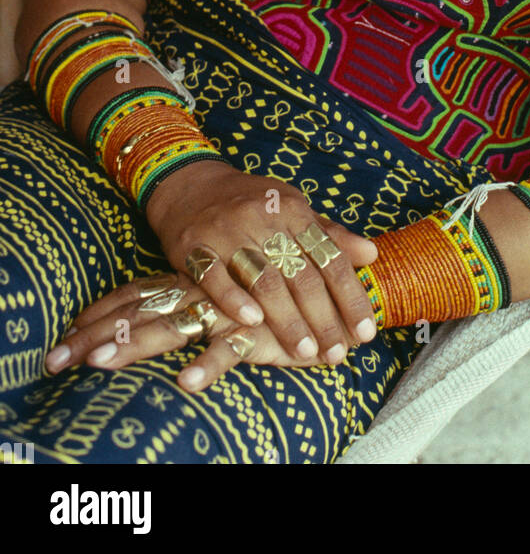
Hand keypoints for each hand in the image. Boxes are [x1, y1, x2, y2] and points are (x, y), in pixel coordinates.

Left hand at [44, 270, 352, 391]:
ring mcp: (226, 312)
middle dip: (100, 336)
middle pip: (141, 313)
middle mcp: (203, 295)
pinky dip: (207, 366)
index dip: (104, 310)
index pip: (140, 293)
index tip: (67, 331)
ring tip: (99, 363)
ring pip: (173, 328)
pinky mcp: (256, 333)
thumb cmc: (282, 290)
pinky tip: (186, 383)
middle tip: (59, 357)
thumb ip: (212, 295)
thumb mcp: (240, 295)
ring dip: (135, 346)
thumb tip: (170, 303)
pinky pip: (227, 350)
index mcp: (195, 284)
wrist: (333, 289)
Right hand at [140, 159, 379, 366]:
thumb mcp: (292, 209)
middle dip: (323, 317)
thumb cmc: (251, 203)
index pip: (330, 257)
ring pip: (264, 279)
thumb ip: (329, 235)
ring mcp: (228, 231)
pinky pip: (215, 276)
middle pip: (300, 274)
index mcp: (293, 210)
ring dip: (287, 319)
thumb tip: (372, 254)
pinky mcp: (194, 244)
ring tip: (305, 351)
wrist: (190, 185)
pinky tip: (252, 323)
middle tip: (338, 353)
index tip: (366, 332)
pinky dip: (234, 300)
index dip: (350, 296)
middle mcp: (264, 218)